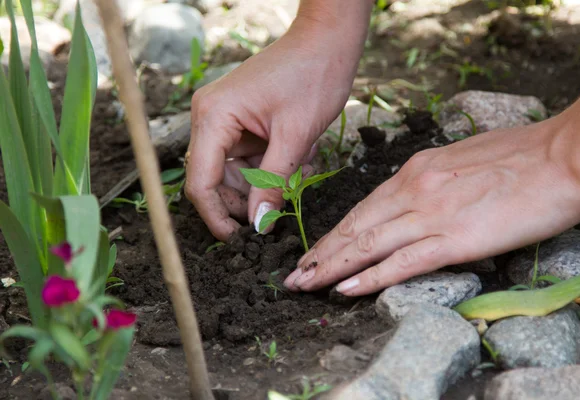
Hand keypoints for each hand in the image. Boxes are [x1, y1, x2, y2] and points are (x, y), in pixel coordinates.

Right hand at [184, 14, 367, 240]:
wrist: (327, 40)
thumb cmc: (313, 77)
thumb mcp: (295, 137)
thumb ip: (273, 184)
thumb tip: (259, 225)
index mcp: (213, 117)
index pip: (200, 182)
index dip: (216, 216)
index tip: (238, 241)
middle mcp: (210, 117)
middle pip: (214, 179)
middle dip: (245, 199)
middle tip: (278, 209)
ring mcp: (224, 118)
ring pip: (233, 172)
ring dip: (262, 183)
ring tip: (296, 175)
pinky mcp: (241, 120)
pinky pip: (247, 158)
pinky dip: (269, 168)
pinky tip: (297, 160)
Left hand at [284, 116, 579, 295]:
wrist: (562, 157)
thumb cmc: (521, 156)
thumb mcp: (461, 159)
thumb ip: (432, 179)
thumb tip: (416, 196)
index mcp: (416, 169)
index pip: (363, 206)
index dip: (335, 231)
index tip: (315, 249)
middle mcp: (414, 189)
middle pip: (355, 226)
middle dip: (321, 252)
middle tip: (294, 273)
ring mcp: (431, 213)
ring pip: (367, 244)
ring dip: (331, 267)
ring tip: (304, 284)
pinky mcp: (454, 238)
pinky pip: (401, 262)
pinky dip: (369, 277)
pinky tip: (345, 289)